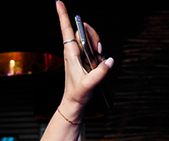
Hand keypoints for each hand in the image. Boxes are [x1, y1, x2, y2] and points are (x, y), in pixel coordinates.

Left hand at [56, 1, 112, 115]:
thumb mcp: (88, 84)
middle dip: (92, 34)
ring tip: (97, 57)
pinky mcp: (85, 59)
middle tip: (96, 49)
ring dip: (96, 44)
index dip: (63, 15)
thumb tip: (109, 61)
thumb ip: (100, 72)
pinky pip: (93, 48)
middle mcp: (74, 51)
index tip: (58, 2)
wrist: (74, 102)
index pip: (66, 29)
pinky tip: (97, 62)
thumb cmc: (76, 94)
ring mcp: (79, 54)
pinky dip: (98, 52)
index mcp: (70, 53)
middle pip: (83, 30)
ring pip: (89, 38)